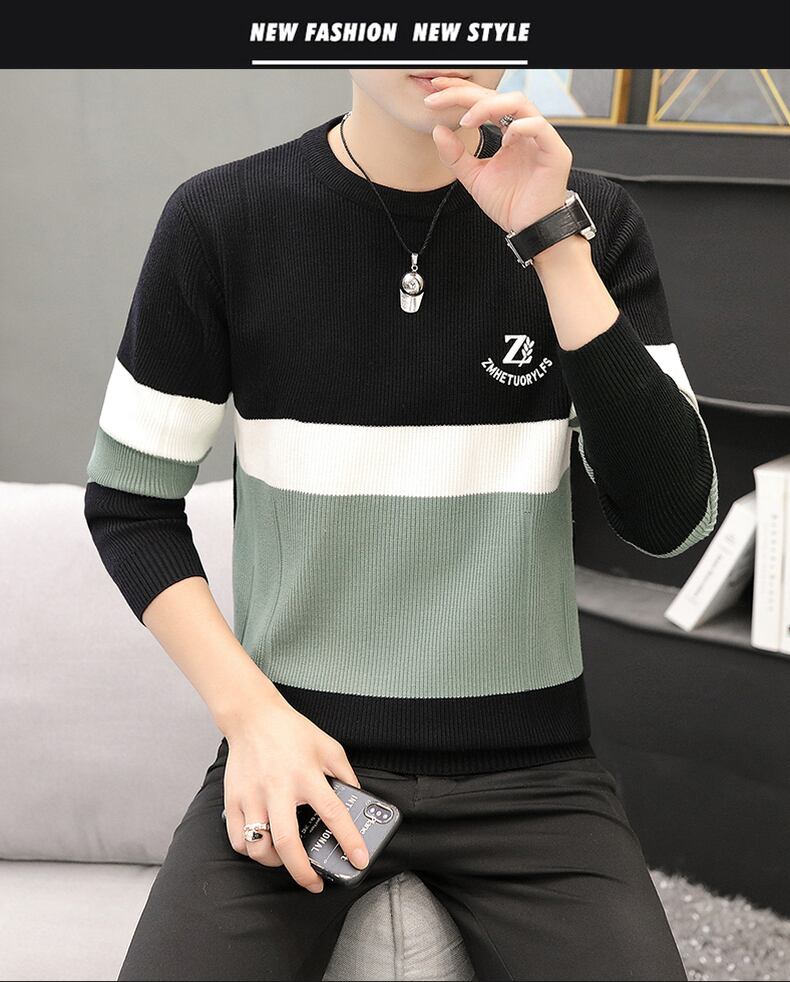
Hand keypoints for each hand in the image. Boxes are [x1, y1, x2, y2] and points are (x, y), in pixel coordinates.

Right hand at [222, 696, 369, 892]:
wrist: (252, 716)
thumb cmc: (293, 732)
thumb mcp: (329, 748)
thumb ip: (345, 775)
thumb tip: (358, 802)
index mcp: (306, 774)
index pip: (333, 813)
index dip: (348, 840)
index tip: (359, 860)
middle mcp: (278, 788)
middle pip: (288, 842)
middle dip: (303, 872)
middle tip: (315, 883)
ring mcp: (252, 795)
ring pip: (259, 846)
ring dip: (276, 863)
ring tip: (288, 861)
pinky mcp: (233, 799)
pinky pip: (238, 839)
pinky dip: (251, 850)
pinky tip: (263, 846)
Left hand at [423, 76, 572, 233]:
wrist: (529, 229)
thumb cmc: (510, 204)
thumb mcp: (474, 178)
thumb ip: (455, 156)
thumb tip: (437, 130)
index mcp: (508, 131)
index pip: (484, 102)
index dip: (460, 93)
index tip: (434, 92)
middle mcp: (524, 129)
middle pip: (497, 95)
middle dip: (467, 93)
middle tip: (441, 96)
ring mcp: (540, 138)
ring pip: (519, 102)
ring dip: (489, 105)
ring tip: (467, 120)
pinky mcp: (554, 151)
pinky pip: (539, 127)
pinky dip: (520, 127)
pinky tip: (504, 139)